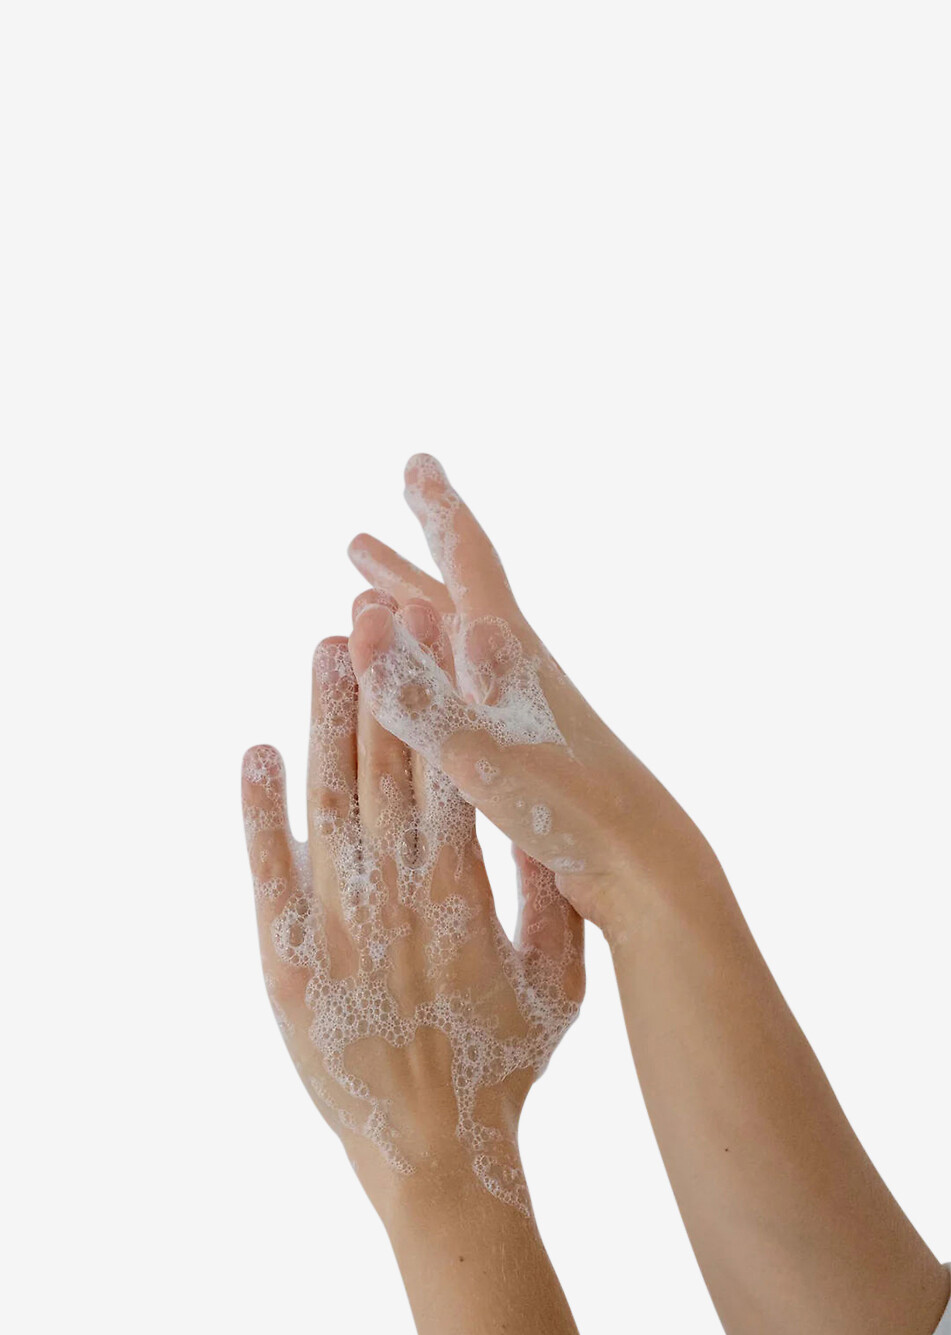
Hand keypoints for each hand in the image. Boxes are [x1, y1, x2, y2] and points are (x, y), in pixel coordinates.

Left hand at [241, 621, 583, 1221]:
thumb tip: (550, 830)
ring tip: (320, 653)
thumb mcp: (560, 983)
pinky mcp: (286, 960)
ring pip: (326, 801)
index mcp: (464, 893)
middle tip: (366, 610)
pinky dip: (260, 809)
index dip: (436, 700)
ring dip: (322, 722)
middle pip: (383, 769)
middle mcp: (398, 896)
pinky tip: (258, 754)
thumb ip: (554, 903)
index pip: (445, 771)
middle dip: (376, 683)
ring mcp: (336, 926)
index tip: (429, 638)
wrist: (435, 1153)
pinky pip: (268, 870)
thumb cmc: (507, 1068)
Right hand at [347, 453, 718, 934]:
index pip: (468, 561)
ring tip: (375, 606)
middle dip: (413, 560)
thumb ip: (417, 690)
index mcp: (510, 652)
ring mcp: (521, 709)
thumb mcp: (478, 748)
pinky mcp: (525, 751)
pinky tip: (423, 697)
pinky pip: (459, 695)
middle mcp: (516, 670)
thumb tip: (366, 615)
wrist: (643, 865)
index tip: (417, 462)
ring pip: (454, 648)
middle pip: (457, 595)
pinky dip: (429, 679)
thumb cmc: (569, 806)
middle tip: (372, 530)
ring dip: (415, 620)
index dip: (438, 510)